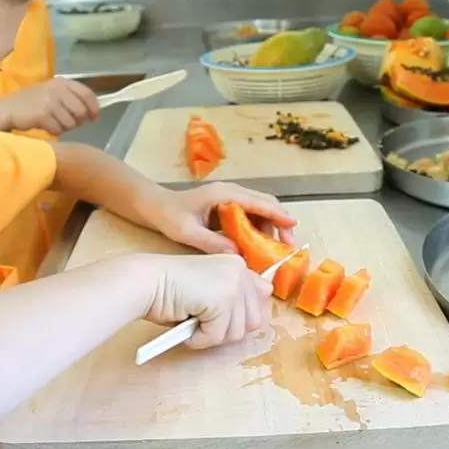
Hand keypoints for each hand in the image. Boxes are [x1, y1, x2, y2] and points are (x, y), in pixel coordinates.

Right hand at [0, 78, 99, 133]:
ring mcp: (49, 101)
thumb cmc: (29, 103)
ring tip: (53, 123)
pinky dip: (53, 131)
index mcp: (60, 82)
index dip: (94, 107)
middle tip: (67, 123)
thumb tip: (91, 112)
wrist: (5, 110)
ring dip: (64, 127)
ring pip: (70, 122)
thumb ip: (69, 98)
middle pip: (81, 111)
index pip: (86, 93)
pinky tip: (45, 126)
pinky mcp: (42, 114)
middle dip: (77, 121)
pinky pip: (58, 129)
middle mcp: (56, 89)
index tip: (95, 117)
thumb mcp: (50, 93)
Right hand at [142, 253, 272, 349]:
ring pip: (236, 333)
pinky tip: (184, 321)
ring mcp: (233, 285)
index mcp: (238, 265)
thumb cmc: (170, 289)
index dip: (239, 313)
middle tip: (202, 319)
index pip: (262, 297)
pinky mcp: (221, 301)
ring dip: (211, 335)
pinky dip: (198, 339)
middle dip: (227, 328)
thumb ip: (235, 295)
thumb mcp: (210, 289)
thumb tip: (263, 304)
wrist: (146, 282)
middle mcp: (240, 271)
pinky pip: (216, 337)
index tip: (217, 312)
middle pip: (253, 321)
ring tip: (192, 318)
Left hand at [143, 182, 296, 254]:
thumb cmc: (169, 215)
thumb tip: (238, 255)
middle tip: (289, 245)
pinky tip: (259, 246)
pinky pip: (250, 216)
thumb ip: (212, 242)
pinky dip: (259, 229)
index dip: (277, 214)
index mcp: (224, 194)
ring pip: (259, 210)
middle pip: (265, 203)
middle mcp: (231, 192)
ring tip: (276, 250)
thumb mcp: (187, 232)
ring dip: (270, 228)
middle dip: (280, 222)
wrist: (155, 206)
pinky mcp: (228, 207)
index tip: (292, 225)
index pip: (258, 202)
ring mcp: (230, 198)